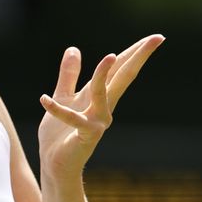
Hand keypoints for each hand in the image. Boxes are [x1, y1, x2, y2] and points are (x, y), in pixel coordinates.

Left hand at [38, 34, 164, 182]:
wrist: (54, 163)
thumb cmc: (59, 133)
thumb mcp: (63, 97)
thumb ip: (69, 75)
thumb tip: (74, 48)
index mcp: (98, 96)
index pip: (119, 69)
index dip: (134, 52)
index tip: (156, 37)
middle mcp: (103, 107)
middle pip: (122, 76)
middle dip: (138, 57)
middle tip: (158, 38)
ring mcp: (97, 121)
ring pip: (102, 92)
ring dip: (104, 75)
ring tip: (110, 56)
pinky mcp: (84, 134)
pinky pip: (71, 118)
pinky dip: (57, 109)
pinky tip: (44, 99)